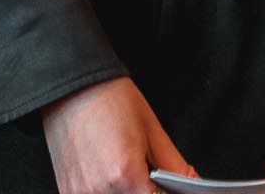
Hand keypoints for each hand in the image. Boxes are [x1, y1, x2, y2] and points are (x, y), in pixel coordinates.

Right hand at [42, 76, 195, 193]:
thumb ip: (176, 167)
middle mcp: (101, 192)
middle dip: (148, 193)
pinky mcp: (68, 192)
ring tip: (127, 170)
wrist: (71, 82)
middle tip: (148, 175)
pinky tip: (110, 174)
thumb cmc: (110, 98)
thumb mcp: (152, 129)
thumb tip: (195, 185)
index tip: (168, 187)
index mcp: (126, 177)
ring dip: (129, 191)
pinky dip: (109, 191)